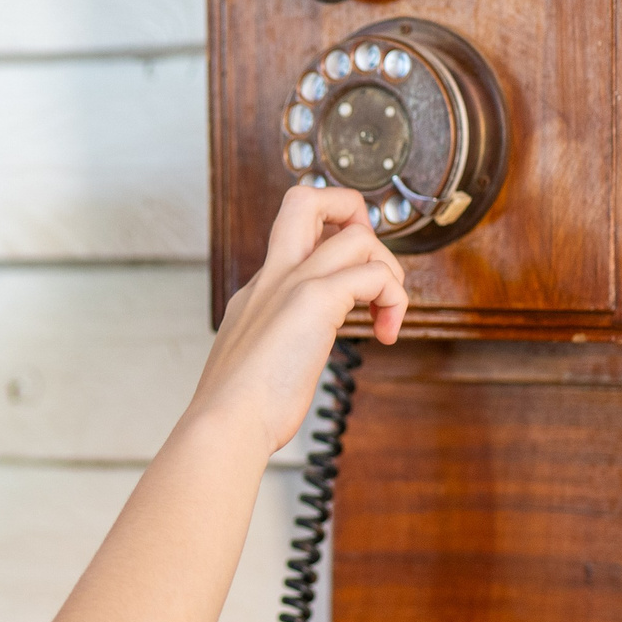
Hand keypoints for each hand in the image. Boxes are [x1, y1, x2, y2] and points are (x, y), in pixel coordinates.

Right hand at [187, 184, 406, 457]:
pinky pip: (374, 275)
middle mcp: (273, 277)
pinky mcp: (314, 300)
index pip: (294, 234)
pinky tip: (386, 334)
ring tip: (387, 313)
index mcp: (258, 291)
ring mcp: (292, 283)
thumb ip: (276, 347)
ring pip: (357, 235)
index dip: (329, 240)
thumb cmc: (241, 410)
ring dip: (389, 270)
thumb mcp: (255, 364)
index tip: (347, 282)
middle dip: (351, 212)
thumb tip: (296, 356)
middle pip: (306, 198)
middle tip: (369, 262)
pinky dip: (395, 299)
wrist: (226, 423)